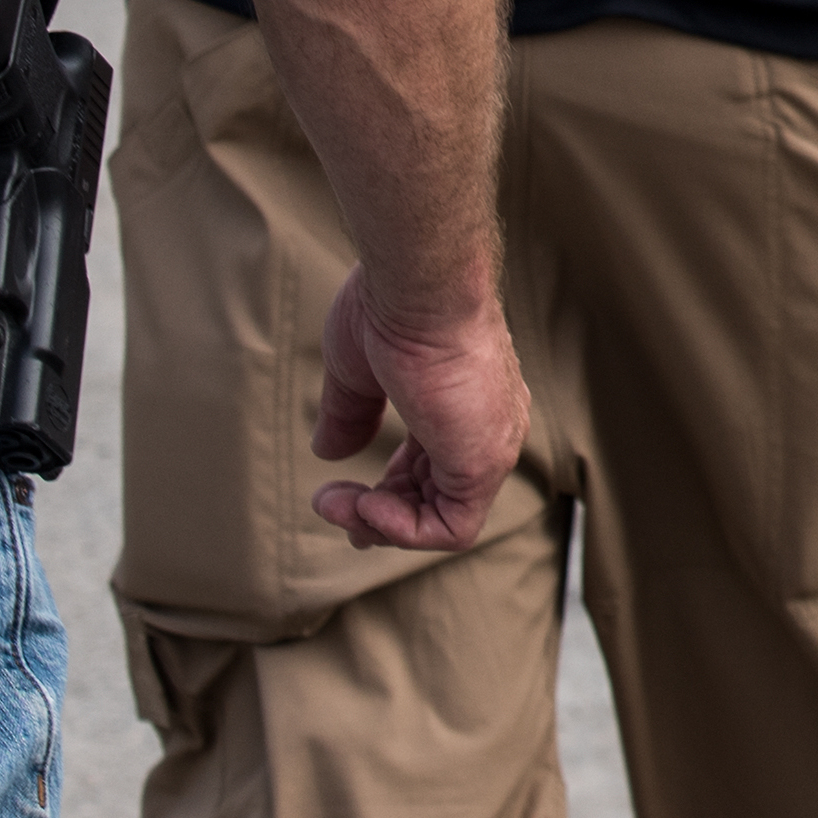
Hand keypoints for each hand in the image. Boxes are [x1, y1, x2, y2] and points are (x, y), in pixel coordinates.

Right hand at [313, 271, 528, 554]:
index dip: (388, 491)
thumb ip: (350, 413)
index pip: (432, 466)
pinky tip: (366, 507)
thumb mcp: (357, 371)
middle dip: (378, 515)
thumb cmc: (392, 309)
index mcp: (463, 402)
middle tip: (331, 504)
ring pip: (442, 519)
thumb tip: (328, 452)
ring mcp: (489, 445)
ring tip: (335, 502)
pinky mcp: (483, 461)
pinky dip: (403, 531)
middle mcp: (486, 426)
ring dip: (379, 524)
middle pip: (436, 497)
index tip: (340, 493)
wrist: (418, 287)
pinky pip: (451, 528)